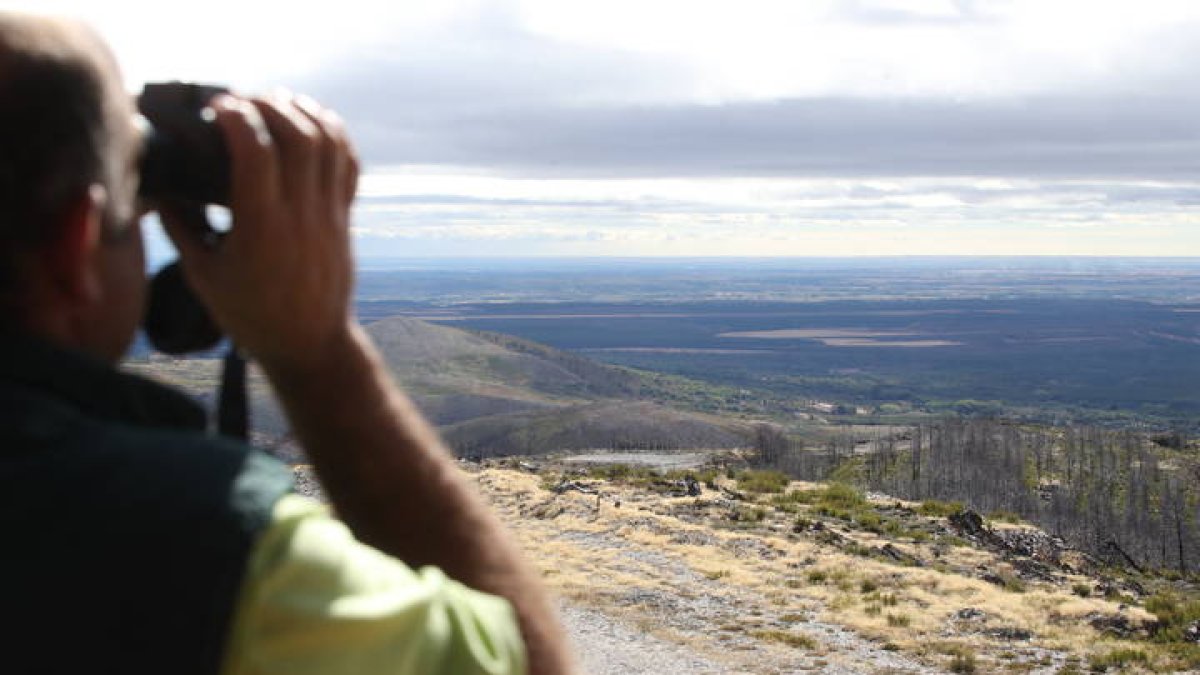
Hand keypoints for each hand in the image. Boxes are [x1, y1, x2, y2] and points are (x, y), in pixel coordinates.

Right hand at [158, 93, 358, 370]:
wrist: (309, 344)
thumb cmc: (250, 315)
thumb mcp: (203, 275)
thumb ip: (180, 227)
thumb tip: (155, 189)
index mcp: (262, 228)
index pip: (257, 152)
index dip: (237, 117)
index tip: (216, 107)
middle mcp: (301, 215)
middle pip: (298, 136)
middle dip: (270, 104)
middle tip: (243, 98)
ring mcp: (329, 215)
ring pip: (329, 143)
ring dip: (304, 111)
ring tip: (276, 100)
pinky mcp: (345, 218)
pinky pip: (348, 164)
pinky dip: (333, 134)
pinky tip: (311, 122)